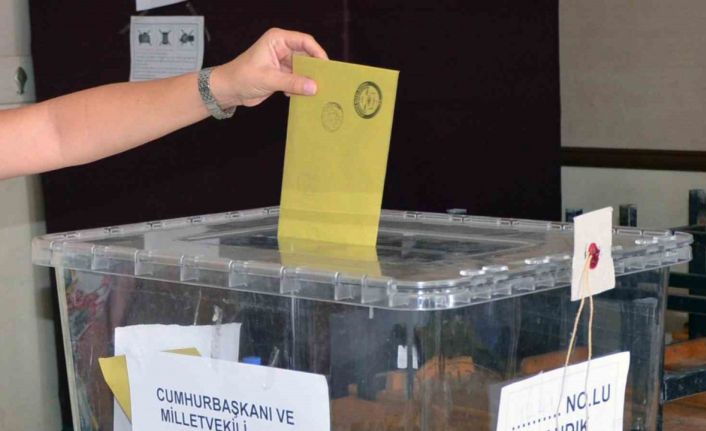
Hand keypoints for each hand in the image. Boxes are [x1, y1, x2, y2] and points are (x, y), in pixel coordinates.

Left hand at [210, 28, 328, 107]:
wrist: (229, 89)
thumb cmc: (241, 77)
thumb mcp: (268, 79)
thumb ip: (292, 82)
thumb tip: (313, 86)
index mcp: (277, 40)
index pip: (304, 41)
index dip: (317, 52)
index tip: (325, 66)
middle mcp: (282, 48)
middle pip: (307, 55)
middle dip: (314, 68)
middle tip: (324, 81)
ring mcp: (283, 61)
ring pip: (303, 69)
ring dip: (307, 80)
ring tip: (315, 91)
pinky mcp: (282, 74)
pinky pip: (298, 79)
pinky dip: (300, 87)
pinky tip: (298, 95)